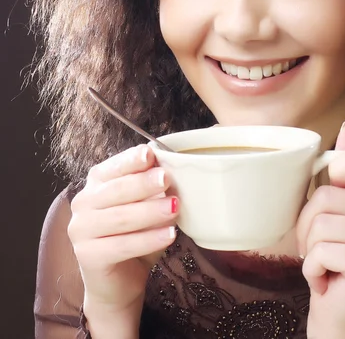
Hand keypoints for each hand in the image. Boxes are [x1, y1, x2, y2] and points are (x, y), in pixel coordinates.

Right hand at [68, 144, 177, 329]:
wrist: (121, 280)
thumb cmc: (137, 233)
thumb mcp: (147, 205)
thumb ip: (154, 187)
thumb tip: (172, 168)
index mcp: (97, 183)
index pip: (113, 167)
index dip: (131, 160)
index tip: (151, 153)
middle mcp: (83, 203)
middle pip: (116, 190)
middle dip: (143, 183)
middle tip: (167, 178)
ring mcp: (81, 231)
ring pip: (120, 218)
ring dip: (150, 211)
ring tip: (175, 207)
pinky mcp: (87, 257)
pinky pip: (121, 245)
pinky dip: (148, 239)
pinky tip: (169, 235)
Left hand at [296, 122, 344, 338]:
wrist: (340, 314)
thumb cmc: (334, 256)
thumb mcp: (336, 209)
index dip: (339, 168)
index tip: (335, 192)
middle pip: (328, 194)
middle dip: (308, 223)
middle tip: (320, 245)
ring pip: (322, 222)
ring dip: (309, 248)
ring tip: (324, 262)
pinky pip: (322, 250)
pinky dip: (312, 268)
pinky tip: (326, 279)